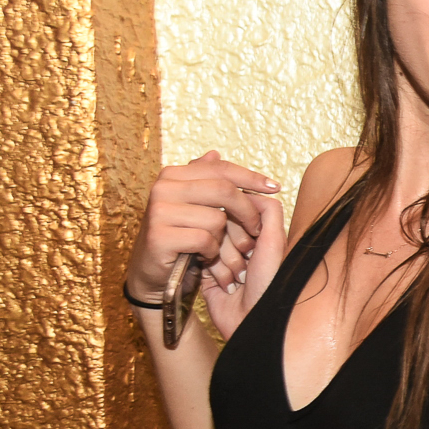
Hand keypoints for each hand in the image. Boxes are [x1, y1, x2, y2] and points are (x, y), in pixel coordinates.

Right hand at [126, 150, 281, 319]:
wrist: (154, 275)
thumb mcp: (193, 206)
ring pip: (216, 219)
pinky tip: (202, 256)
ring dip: (223, 239)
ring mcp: (159, 211)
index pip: (221, 169)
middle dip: (247, 212)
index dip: (250, 177)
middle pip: (224, 190)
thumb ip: (205, 180)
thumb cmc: (180, 238)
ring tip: (213, 246)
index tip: (275, 187)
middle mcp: (163, 188)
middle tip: (255, 230)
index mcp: (173, 175)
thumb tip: (215, 153)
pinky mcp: (159, 236)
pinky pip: (204, 239)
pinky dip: (210, 252)